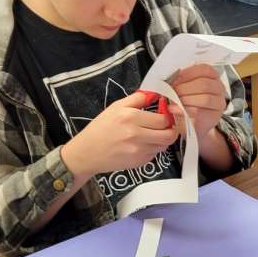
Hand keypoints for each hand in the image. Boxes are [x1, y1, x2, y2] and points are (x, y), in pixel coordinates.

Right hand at [62, 92, 178, 176]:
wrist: (87, 153)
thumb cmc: (101, 128)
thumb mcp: (116, 107)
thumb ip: (137, 99)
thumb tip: (155, 94)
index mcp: (130, 117)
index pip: (163, 119)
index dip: (168, 117)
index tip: (165, 115)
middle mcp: (136, 134)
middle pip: (168, 134)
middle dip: (170, 130)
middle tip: (166, 127)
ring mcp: (138, 150)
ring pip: (163, 145)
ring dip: (162, 140)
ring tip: (153, 135)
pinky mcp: (139, 162)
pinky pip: (154, 154)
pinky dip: (153, 149)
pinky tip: (142, 145)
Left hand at [168, 64, 227, 138]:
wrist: (191, 121)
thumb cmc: (188, 102)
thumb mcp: (185, 87)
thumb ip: (181, 80)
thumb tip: (171, 78)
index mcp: (213, 77)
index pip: (205, 70)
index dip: (188, 73)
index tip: (175, 79)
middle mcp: (219, 89)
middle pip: (204, 84)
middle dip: (185, 88)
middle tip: (171, 91)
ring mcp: (218, 103)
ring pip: (205, 99)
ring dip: (185, 99)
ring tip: (173, 101)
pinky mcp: (213, 117)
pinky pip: (199, 112)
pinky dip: (184, 110)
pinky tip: (174, 109)